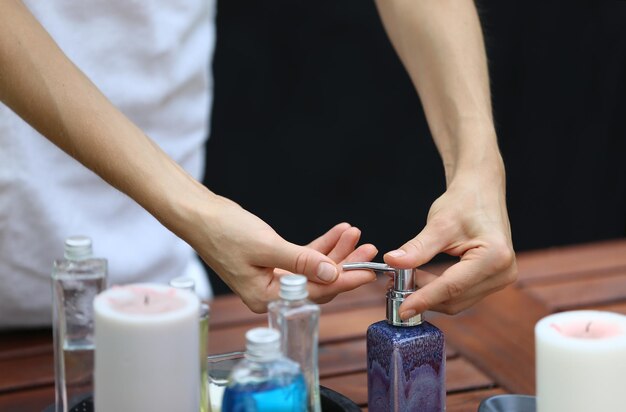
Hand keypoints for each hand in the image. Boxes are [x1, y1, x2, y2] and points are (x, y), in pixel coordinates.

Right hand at [192, 196, 375, 311]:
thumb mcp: (266, 247)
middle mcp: (272, 292)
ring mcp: (274, 277)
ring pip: (314, 268)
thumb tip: (332, 273)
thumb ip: (301, 262)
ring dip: (335, 251)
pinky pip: (304, 256)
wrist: (200, 215)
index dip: (344, 281)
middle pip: (319, 281)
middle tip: (368, 250)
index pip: (315, 293)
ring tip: (355, 234)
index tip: (367, 272)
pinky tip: (338, 232)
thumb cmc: (224, 232)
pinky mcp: (275, 261)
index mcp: (267, 298)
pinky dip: (321, 244)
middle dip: (344, 264)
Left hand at [384, 169, 516, 316]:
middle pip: (455, 299)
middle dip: (424, 296)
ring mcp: (501, 278)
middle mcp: (503, 272)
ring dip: (430, 295)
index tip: (402, 309)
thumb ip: (416, 248)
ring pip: (457, 300)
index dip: (424, 299)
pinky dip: (440, 291)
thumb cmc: (463, 202)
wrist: (480, 192)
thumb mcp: (438, 224)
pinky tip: (421, 280)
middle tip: (394, 285)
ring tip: (405, 280)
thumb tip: (392, 262)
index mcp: (494, 257)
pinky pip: (462, 294)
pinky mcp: (493, 280)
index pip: (452, 287)